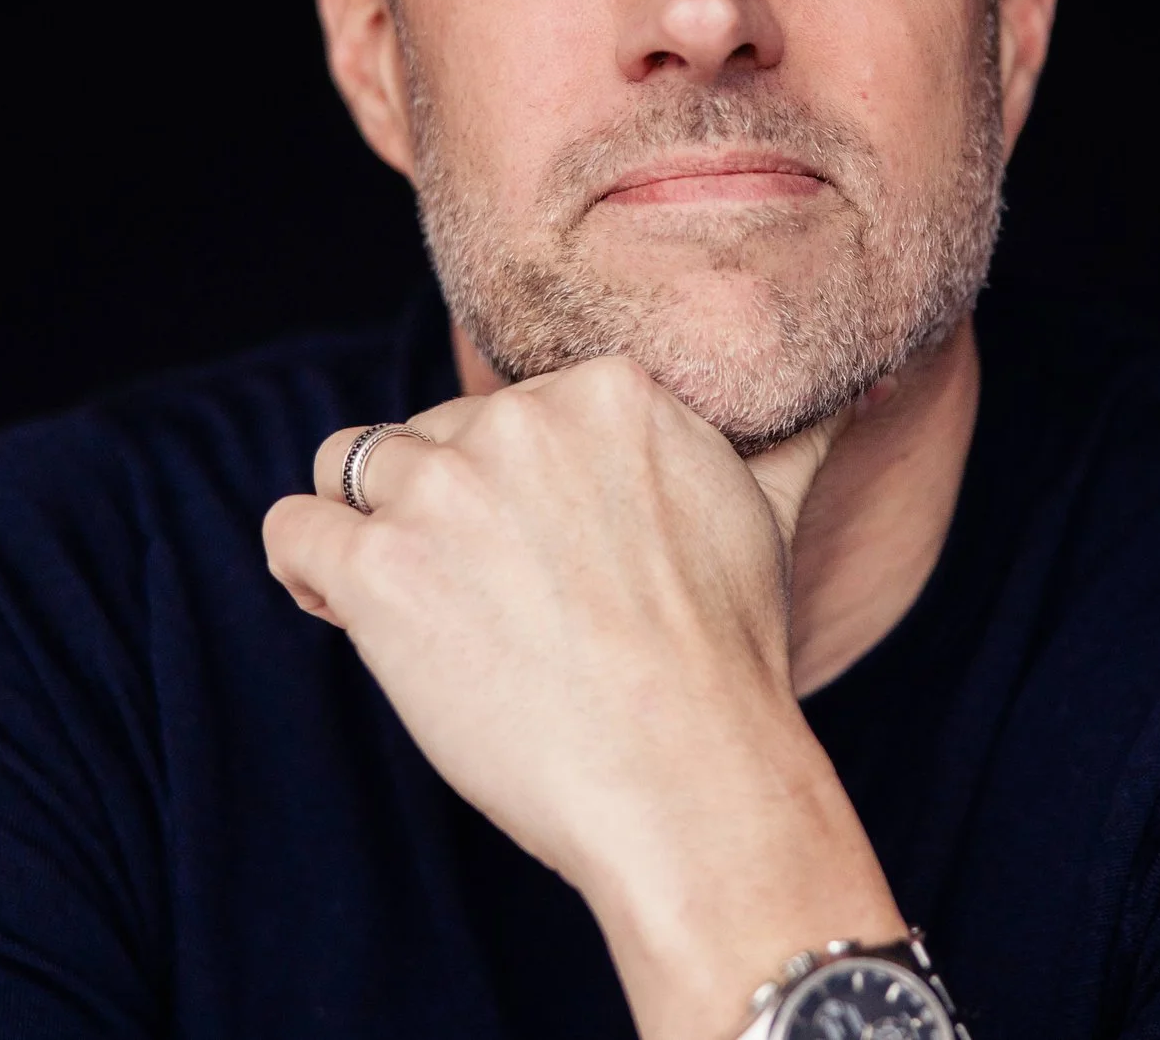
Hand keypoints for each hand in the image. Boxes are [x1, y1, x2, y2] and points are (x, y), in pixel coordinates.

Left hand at [263, 355, 902, 1038]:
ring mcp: (445, 487)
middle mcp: (523, 416)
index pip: (512, 405)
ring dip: (369, 529)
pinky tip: (344, 611)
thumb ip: (791, 436)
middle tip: (490, 606)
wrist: (688, 779)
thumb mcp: (769, 516)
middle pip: (432, 433)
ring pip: (352, 463)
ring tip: (414, 610)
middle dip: (442, 510)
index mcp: (611, 389)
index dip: (506, 482)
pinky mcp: (380, 565)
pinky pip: (294, 527)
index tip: (537, 556)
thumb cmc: (726, 661)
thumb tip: (865, 381)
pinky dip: (304, 569)